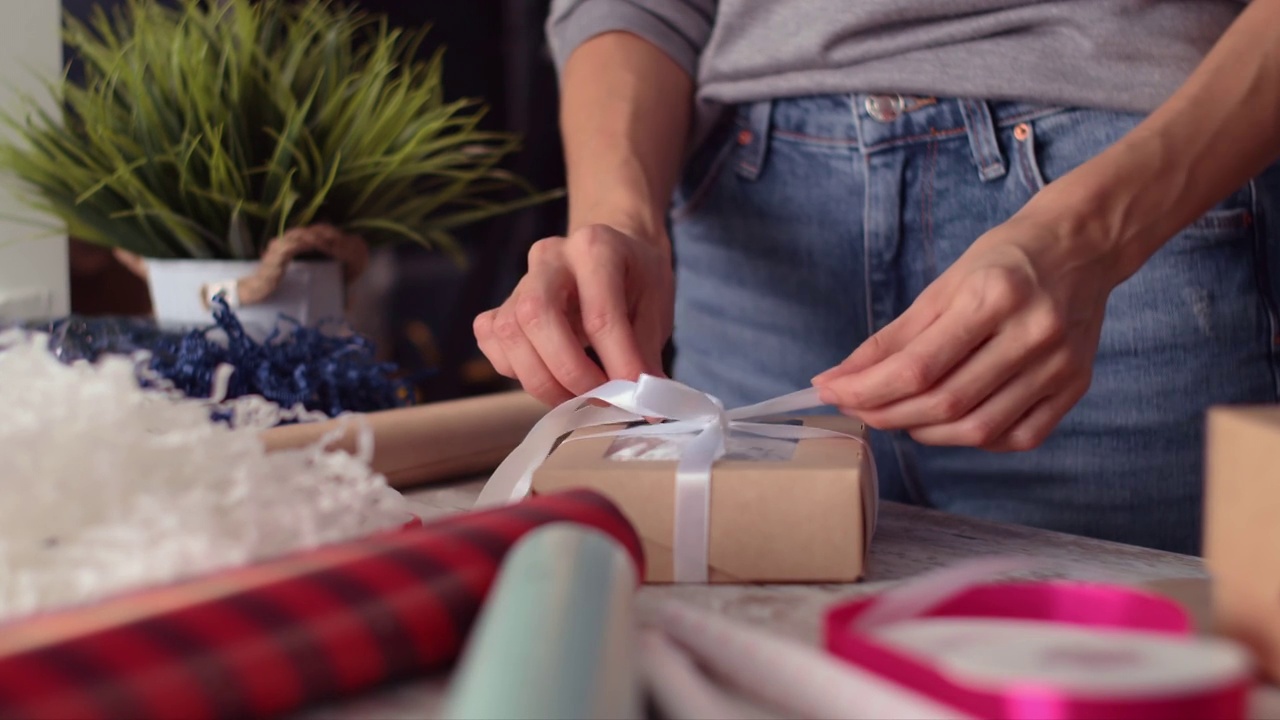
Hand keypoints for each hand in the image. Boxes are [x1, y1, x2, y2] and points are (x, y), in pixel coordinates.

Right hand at [474, 224, 673, 405]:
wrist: (613, 252)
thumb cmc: (636, 278)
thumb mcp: (656, 308)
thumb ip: (645, 352)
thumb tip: (646, 402)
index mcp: (595, 247)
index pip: (600, 314)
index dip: (618, 363)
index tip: (635, 397)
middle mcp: (551, 257)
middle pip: (536, 314)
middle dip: (567, 370)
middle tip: (598, 397)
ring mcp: (520, 278)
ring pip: (508, 331)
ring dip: (540, 377)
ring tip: (575, 397)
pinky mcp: (502, 302)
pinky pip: (491, 338)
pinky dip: (514, 368)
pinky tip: (547, 376)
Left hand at [812, 210, 1121, 450]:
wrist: (1081, 246)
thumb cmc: (1004, 261)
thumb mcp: (942, 287)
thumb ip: (891, 338)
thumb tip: (838, 379)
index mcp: (994, 296)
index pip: (918, 367)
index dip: (867, 389)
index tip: (832, 393)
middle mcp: (1032, 334)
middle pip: (946, 402)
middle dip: (888, 414)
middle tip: (858, 409)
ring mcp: (1059, 365)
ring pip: (979, 428)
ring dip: (925, 432)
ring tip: (900, 416)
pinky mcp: (1075, 387)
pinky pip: (1016, 437)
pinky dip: (974, 438)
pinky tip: (951, 422)